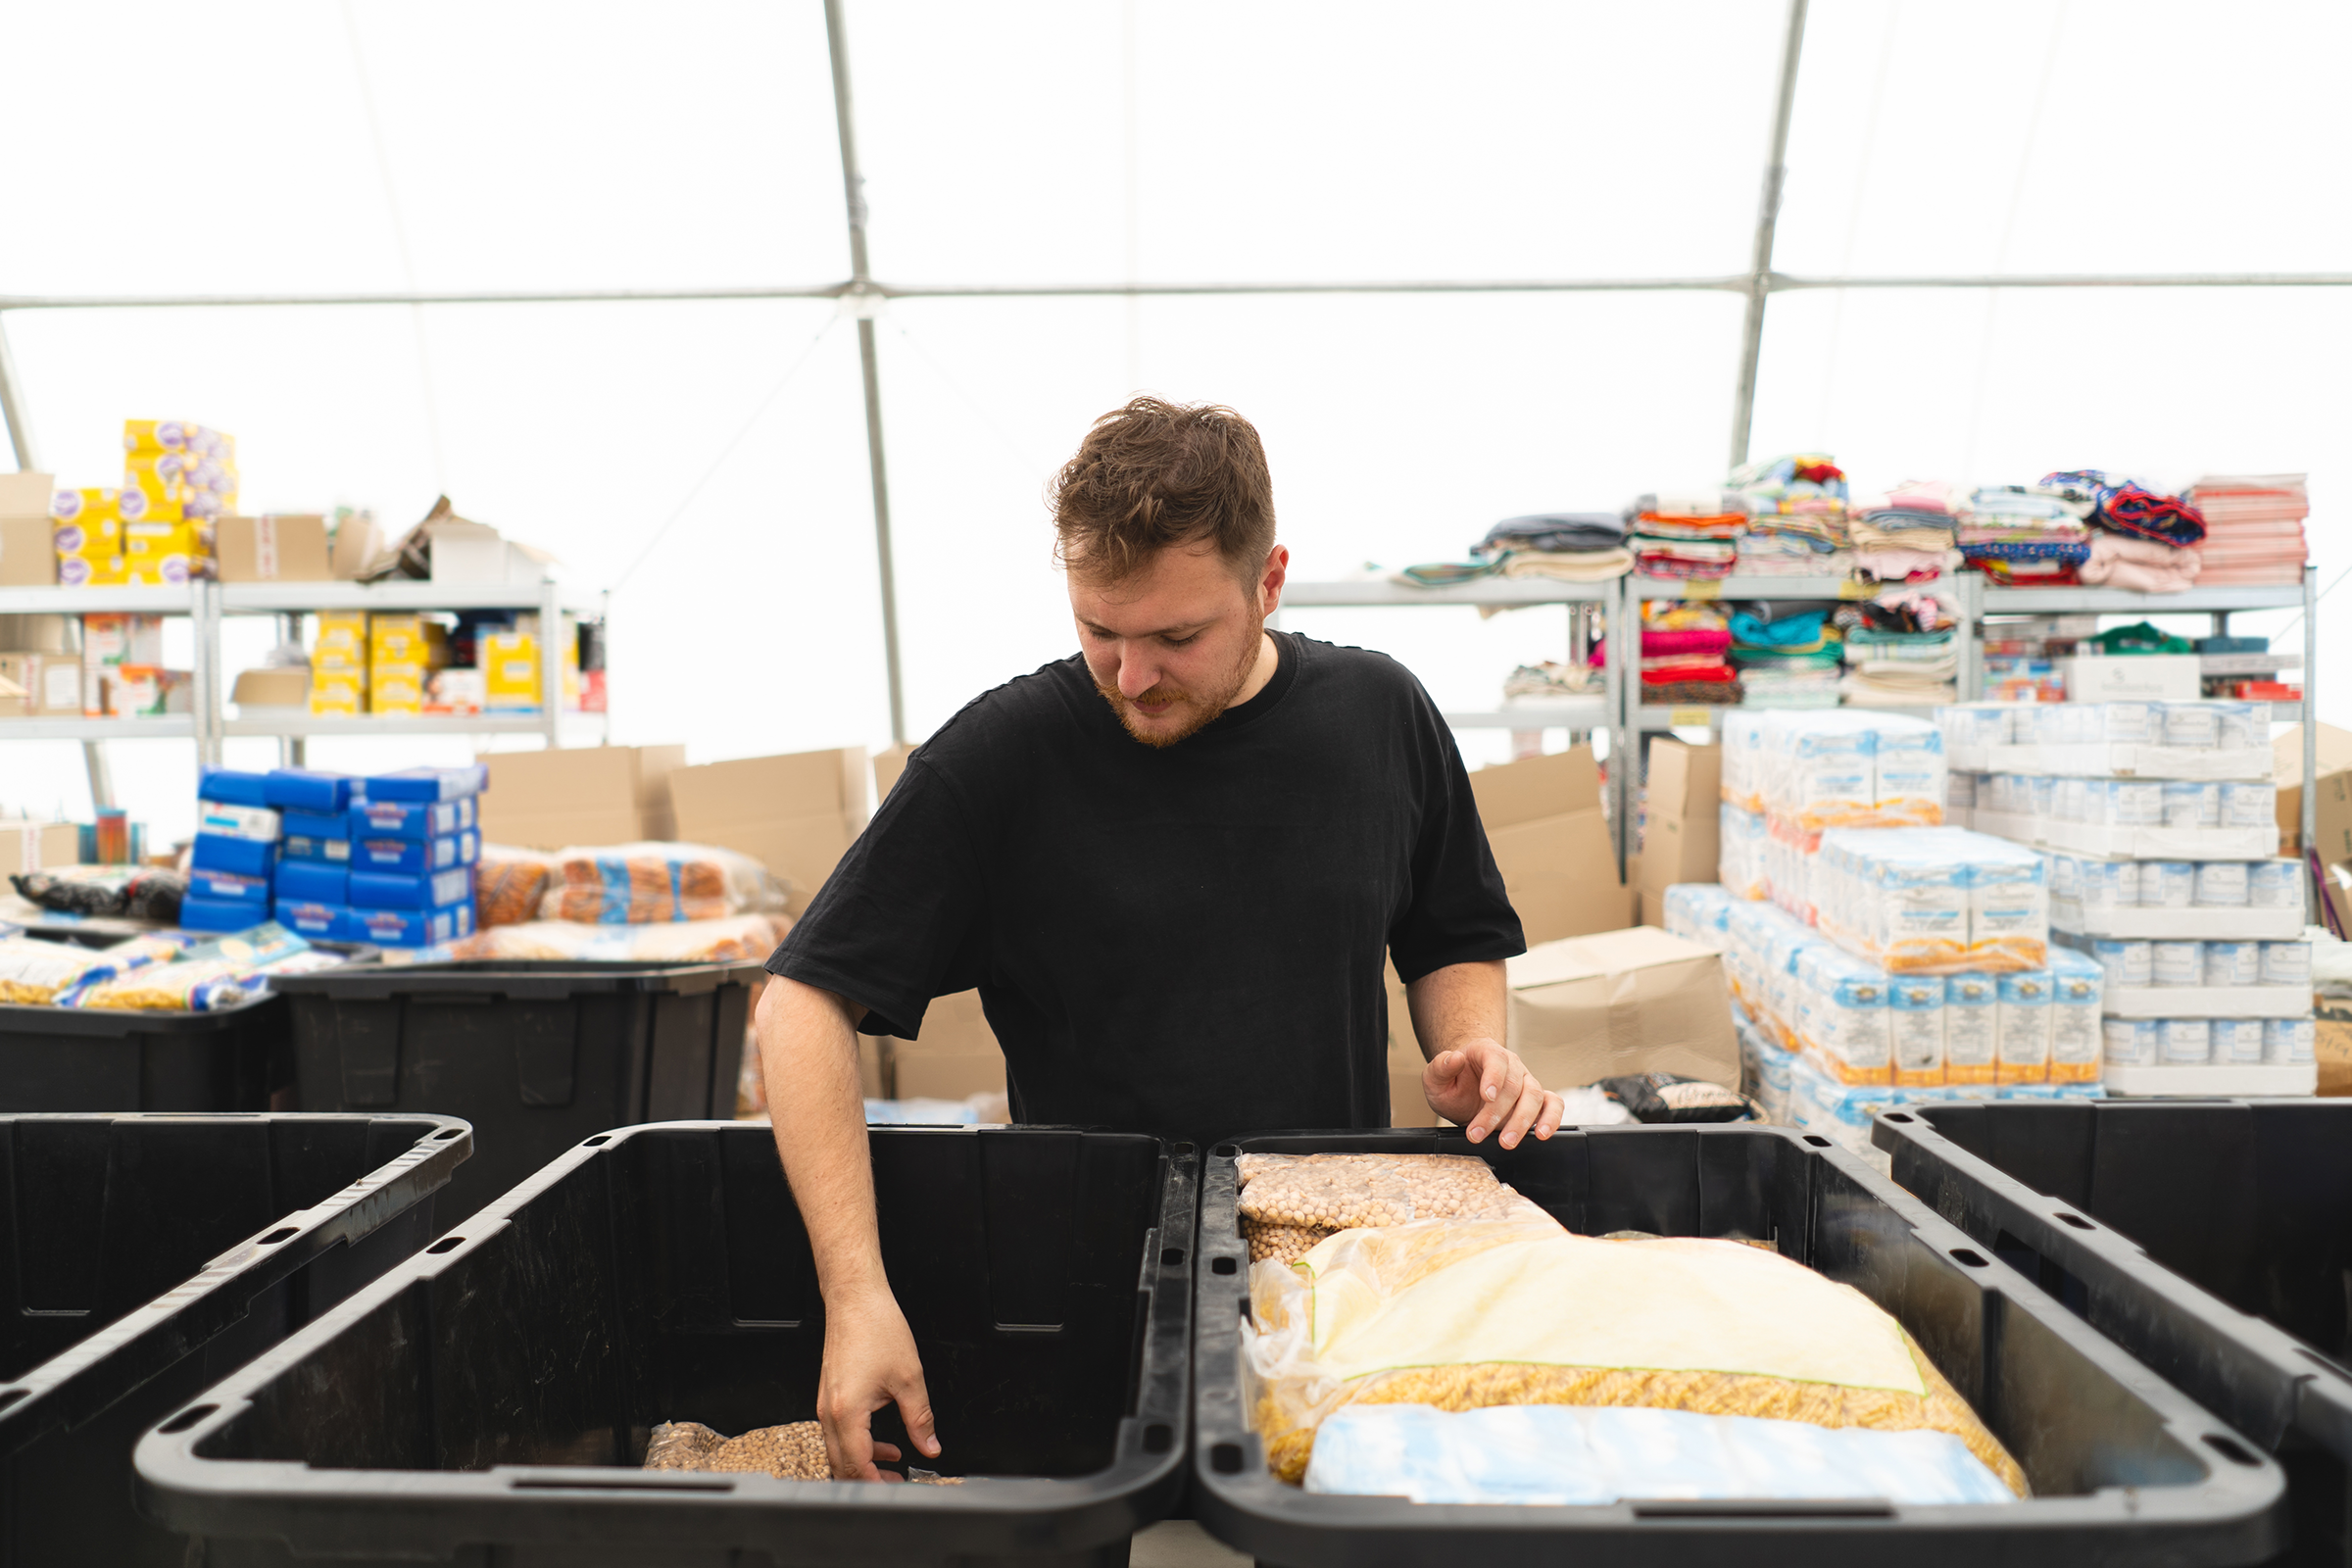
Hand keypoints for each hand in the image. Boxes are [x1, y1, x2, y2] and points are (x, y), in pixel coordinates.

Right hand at [815, 1285, 939, 1480]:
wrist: (855, 1299)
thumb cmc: (876, 1328)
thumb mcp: (910, 1378)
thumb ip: (921, 1419)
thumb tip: (930, 1445)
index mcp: (847, 1412)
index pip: (857, 1466)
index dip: (877, 1484)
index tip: (898, 1490)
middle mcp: (829, 1412)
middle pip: (842, 1465)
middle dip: (868, 1481)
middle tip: (897, 1484)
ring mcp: (825, 1405)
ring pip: (839, 1451)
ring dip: (865, 1463)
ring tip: (894, 1466)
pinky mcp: (829, 1397)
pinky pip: (840, 1433)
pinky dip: (860, 1444)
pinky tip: (884, 1442)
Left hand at [1423, 1036, 1563, 1148]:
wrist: (1462, 1089)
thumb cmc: (1451, 1080)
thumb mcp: (1434, 1076)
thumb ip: (1440, 1066)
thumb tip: (1454, 1058)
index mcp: (1486, 1051)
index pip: (1496, 1059)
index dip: (1494, 1078)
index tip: (1486, 1096)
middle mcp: (1511, 1064)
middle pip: (1513, 1085)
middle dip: (1496, 1113)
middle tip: (1478, 1133)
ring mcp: (1525, 1081)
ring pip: (1534, 1096)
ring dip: (1521, 1121)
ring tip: (1507, 1142)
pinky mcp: (1536, 1099)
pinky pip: (1553, 1104)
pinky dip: (1552, 1118)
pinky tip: (1542, 1134)